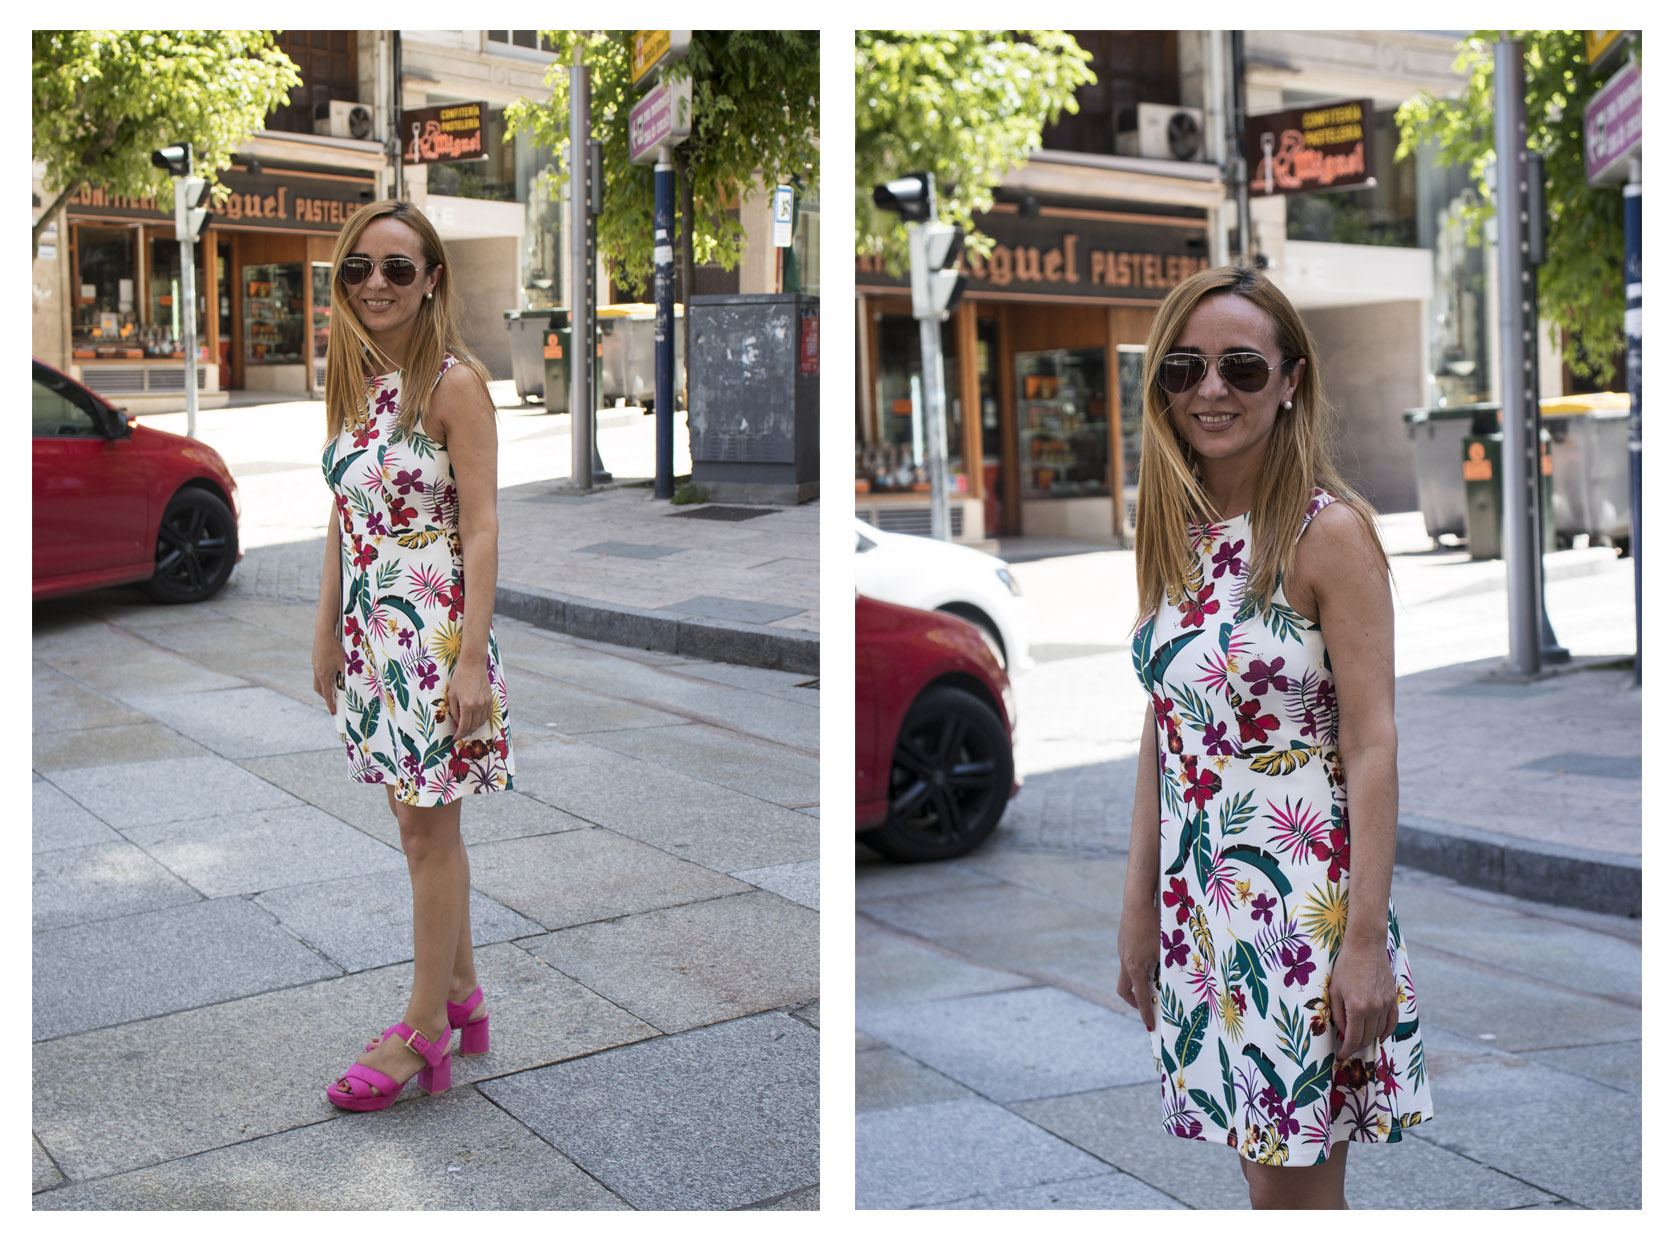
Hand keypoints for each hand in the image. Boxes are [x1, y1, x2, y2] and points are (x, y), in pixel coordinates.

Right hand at [312, 629, 344, 712]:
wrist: (323, 632)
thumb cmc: (335, 648)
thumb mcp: (344, 663)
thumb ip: (348, 675)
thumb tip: (353, 684)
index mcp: (323, 675)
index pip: (327, 694)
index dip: (331, 704)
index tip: (333, 713)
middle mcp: (317, 671)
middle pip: (319, 689)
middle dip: (326, 695)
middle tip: (335, 698)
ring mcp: (315, 665)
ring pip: (319, 680)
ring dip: (327, 684)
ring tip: (336, 684)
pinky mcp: (316, 659)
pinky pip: (320, 671)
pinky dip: (326, 675)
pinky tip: (334, 670)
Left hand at [447, 661, 490, 737]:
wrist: (473, 665)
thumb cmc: (459, 678)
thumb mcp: (452, 695)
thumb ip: (454, 711)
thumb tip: (457, 723)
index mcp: (467, 705)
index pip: (464, 726)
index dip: (459, 734)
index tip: (455, 738)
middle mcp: (479, 706)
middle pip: (474, 726)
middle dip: (466, 732)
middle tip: (460, 734)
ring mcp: (486, 703)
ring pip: (482, 722)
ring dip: (474, 727)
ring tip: (467, 727)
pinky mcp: (490, 699)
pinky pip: (487, 715)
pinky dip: (482, 720)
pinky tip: (476, 719)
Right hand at [1115, 894, 1160, 1032]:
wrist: (1137, 900)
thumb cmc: (1155, 925)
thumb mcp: (1166, 950)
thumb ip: (1168, 967)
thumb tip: (1176, 981)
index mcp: (1135, 968)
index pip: (1141, 998)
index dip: (1146, 1014)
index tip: (1150, 1027)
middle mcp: (1125, 961)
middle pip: (1125, 990)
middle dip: (1135, 1001)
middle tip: (1148, 1006)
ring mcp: (1122, 950)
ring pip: (1128, 973)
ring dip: (1139, 980)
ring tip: (1156, 979)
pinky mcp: (1123, 941)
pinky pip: (1129, 959)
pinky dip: (1139, 965)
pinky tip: (1152, 956)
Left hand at [1330, 940, 1399, 1058]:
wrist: (1366, 946)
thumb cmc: (1346, 966)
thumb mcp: (1334, 990)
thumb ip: (1338, 1014)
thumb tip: (1342, 1033)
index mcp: (1357, 1008)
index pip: (1353, 1038)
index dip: (1346, 1050)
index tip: (1340, 1056)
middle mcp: (1374, 1009)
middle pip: (1367, 1038)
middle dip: (1356, 1047)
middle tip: (1347, 1049)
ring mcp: (1386, 1004)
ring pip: (1379, 1032)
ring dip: (1369, 1040)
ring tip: (1359, 1042)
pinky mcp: (1393, 998)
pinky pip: (1392, 1022)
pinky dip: (1386, 1032)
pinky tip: (1379, 1036)